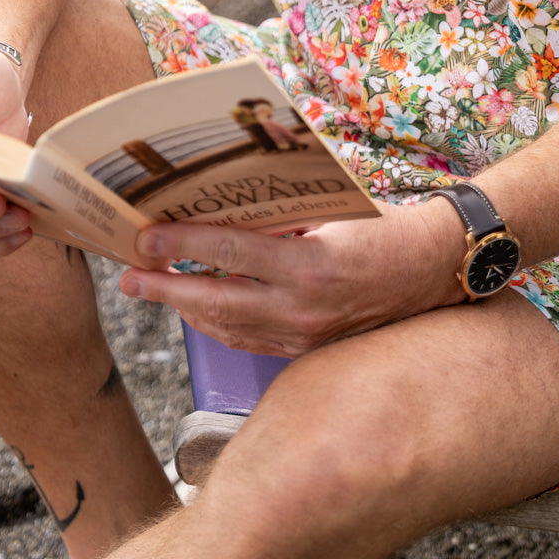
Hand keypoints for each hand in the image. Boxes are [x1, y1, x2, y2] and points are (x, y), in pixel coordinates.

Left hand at [117, 200, 466, 355]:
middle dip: (165, 288)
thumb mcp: (330, 212)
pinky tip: (196, 309)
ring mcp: (305, 334)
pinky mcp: (307, 349)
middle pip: (217, 300)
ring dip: (184, 308)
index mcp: (311, 264)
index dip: (184, 244)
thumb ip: (279, 218)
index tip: (147, 236)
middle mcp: (304, 307)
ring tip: (150, 289)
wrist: (429, 271)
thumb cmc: (381, 229)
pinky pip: (249, 339)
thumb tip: (221, 209)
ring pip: (228, 327)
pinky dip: (216, 324)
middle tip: (129, 275)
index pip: (231, 252)